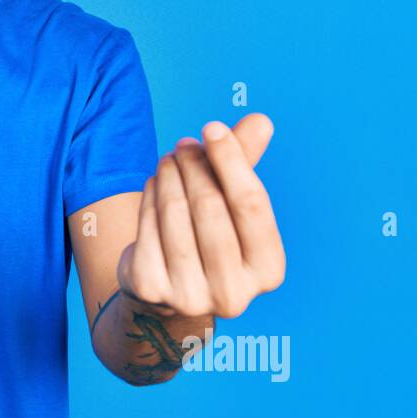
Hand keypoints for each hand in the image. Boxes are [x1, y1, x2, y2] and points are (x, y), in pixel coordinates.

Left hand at [117, 112, 285, 317]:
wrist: (169, 290)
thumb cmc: (211, 237)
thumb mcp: (232, 204)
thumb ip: (246, 164)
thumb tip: (260, 121)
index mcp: (268, 270)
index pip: (250, 204)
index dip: (231, 160)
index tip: (212, 128)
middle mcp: (234, 292)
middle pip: (209, 205)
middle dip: (194, 165)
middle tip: (183, 144)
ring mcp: (191, 296)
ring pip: (175, 211)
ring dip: (169, 175)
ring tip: (169, 160)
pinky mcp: (152, 288)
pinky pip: (147, 225)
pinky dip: (150, 196)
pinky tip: (155, 184)